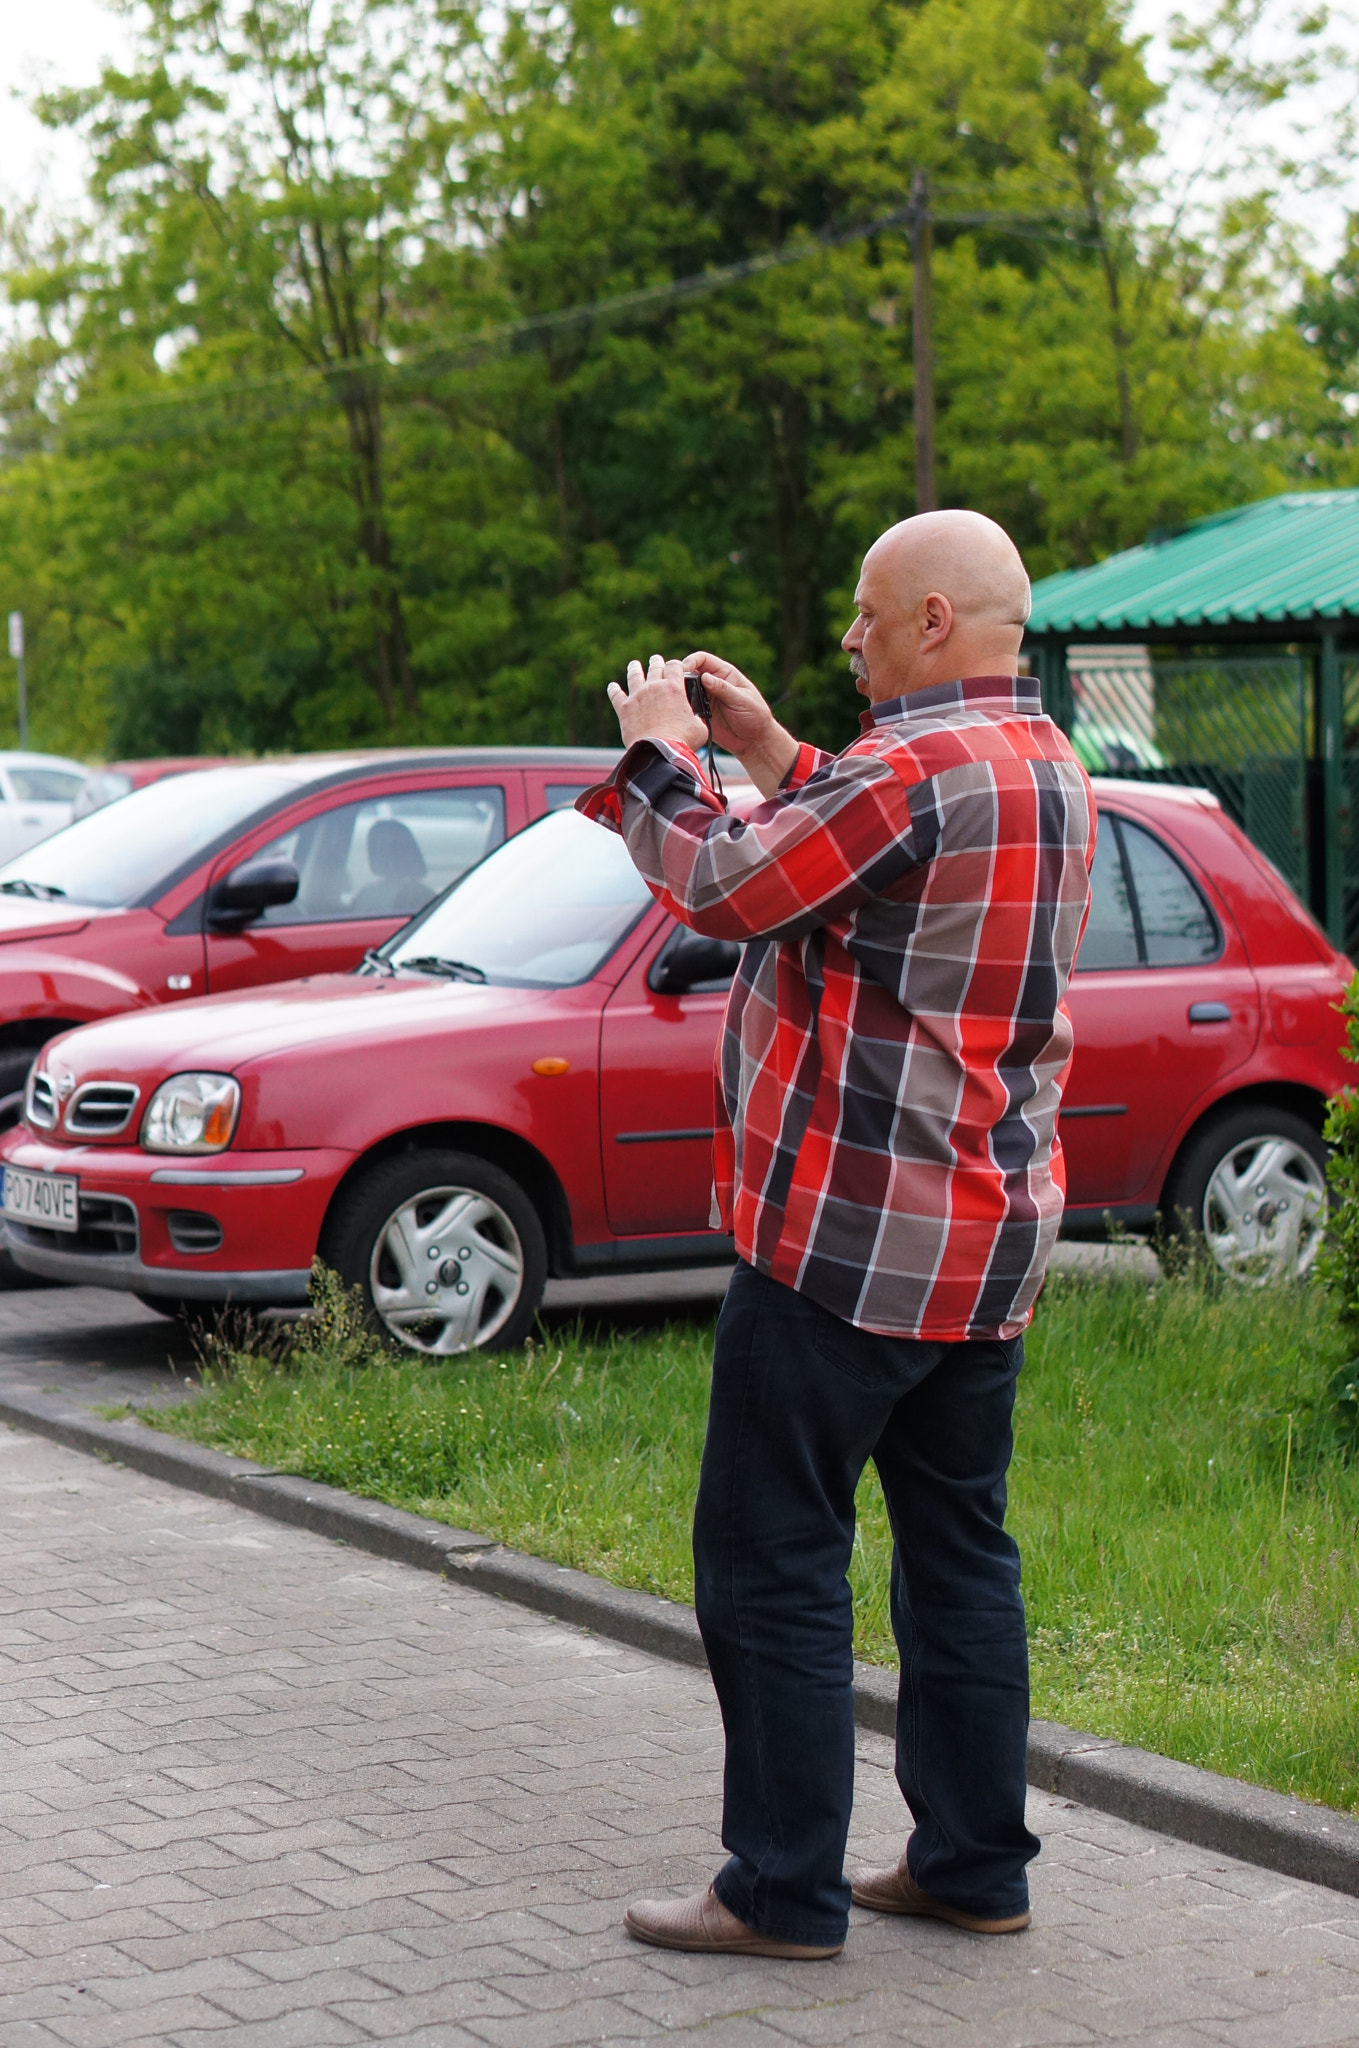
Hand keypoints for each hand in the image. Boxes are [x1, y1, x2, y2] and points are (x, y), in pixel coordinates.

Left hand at [606, 655, 707, 752]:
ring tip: (634, 665)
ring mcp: (637, 696)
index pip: (675, 666)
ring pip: (634, 676)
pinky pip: (616, 695)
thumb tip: (695, 720)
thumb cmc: (682, 741)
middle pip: (655, 667)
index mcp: (674, 688)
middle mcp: (654, 687)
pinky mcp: (624, 709)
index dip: (676, 665)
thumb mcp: (699, 728)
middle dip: (657, 662)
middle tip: (656, 660)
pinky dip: (614, 690)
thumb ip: (697, 718)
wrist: (659, 751)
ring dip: (634, 668)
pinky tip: (612, 687)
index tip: (676, 668)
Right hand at [684, 651, 798, 796]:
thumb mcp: (742, 700)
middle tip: (674, 685)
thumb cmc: (755, 715)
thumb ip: (723, 688)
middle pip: (690, 673)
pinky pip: (687, 708)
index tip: (684, 669)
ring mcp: (705, 699)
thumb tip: (705, 677)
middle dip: (681, 676)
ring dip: (680, 693)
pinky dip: (682, 708)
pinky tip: (680, 712)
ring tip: (676, 699)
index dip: (691, 661)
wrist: (754, 740)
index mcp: (724, 674)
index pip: (703, 659)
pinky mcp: (701, 714)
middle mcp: (713, 683)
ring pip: (686, 690)